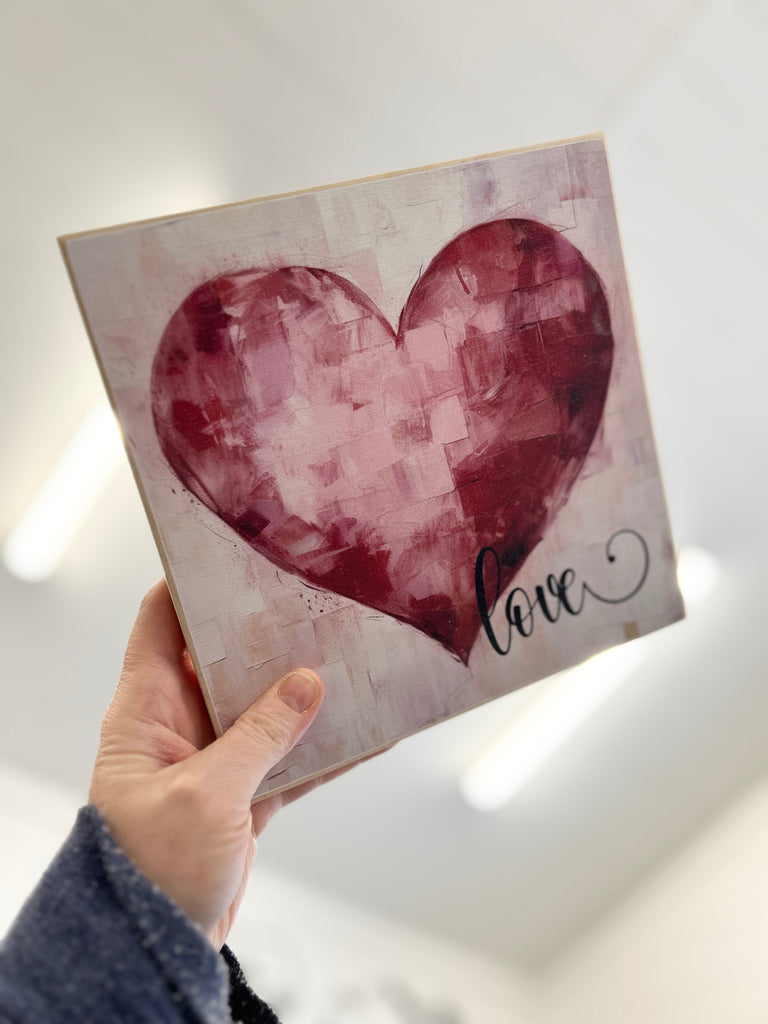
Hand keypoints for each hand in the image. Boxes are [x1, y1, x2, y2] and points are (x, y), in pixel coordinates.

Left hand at [89, 579, 327, 948]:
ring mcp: (215, 759)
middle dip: (270, 634)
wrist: (152, 947)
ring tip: (356, 659)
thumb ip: (260, 735)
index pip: (161, 623)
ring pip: (267, 708)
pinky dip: (327, 749)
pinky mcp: (243, 795)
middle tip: (318, 602)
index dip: (192, 583)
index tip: (238, 553)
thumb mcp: (206, 794)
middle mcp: (179, 724)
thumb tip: (307, 683)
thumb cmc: (150, 868)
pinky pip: (290, 759)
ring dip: (308, 691)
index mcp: (146, 709)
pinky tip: (372, 733)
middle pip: (226, 659)